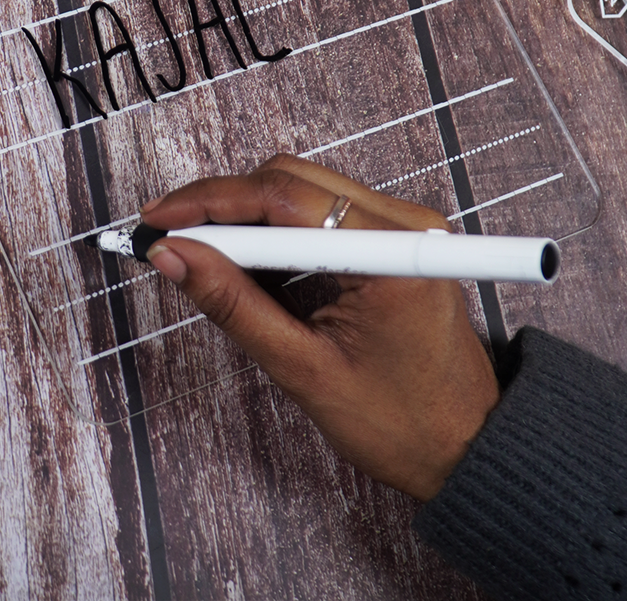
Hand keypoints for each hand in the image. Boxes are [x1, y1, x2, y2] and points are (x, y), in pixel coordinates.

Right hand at [140, 154, 499, 501]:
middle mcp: (403, 222)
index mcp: (390, 253)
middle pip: (288, 180)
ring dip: (246, 218)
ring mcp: (401, 224)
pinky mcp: (391, 236)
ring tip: (202, 254)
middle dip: (221, 205)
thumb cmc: (403, 423)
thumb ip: (234, 305)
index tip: (159, 219)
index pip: (281, 197)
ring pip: (299, 189)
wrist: (467, 446)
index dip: (209, 203)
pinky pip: (319, 213)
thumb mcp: (304, 369)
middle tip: (169, 236)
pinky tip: (247, 265)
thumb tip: (175, 256)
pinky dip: (275, 231)